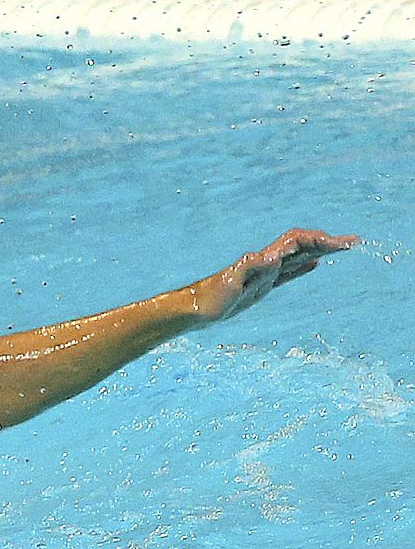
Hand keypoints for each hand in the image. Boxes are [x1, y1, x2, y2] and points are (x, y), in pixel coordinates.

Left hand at [188, 228, 357, 323]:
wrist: (194, 309)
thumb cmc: (210, 298)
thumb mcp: (230, 283)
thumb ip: (250, 267)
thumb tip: (274, 256)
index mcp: (263, 260)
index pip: (296, 242)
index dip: (318, 240)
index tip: (340, 244)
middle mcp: (266, 263)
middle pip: (301, 246)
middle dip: (326, 242)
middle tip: (353, 241)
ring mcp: (265, 274)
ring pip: (298, 257)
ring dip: (320, 250)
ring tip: (341, 247)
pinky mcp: (261, 286)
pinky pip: (288, 273)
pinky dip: (302, 267)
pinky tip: (313, 265)